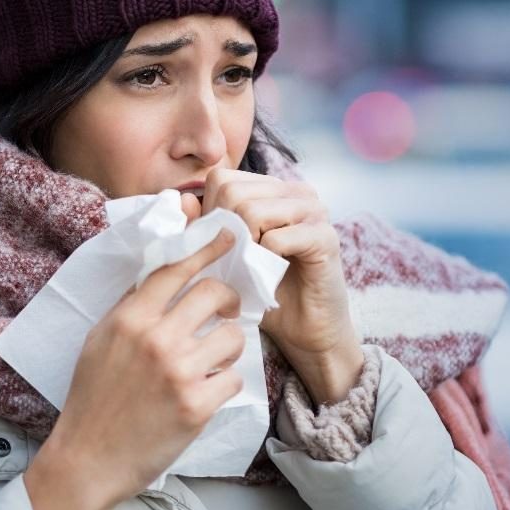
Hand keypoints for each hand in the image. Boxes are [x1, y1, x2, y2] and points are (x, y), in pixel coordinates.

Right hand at [24, 228, 245, 509]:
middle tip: (226, 311)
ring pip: (232, 337)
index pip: (176, 269)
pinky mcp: (197, 406)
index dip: (206, 248)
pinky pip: (233, 379)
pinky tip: (207, 391)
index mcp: (130, 318)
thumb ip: (131, 305)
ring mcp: (179, 372)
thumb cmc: (93, 396)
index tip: (227, 236)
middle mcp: (156, 339)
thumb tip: (162, 273)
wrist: (88, 456)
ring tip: (214, 359)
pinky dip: (225, 384)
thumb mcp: (100, 339)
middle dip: (228, 300)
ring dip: (229, 346)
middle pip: (214, 294)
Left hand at [190, 168, 363, 404]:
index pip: (222, 179)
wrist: (305, 330)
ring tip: (251, 268)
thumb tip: (183, 200)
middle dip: (224, 232)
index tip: (220, 245)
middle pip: (233, 192)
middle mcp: (296, 190)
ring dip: (242, 248)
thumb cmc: (262, 289)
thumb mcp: (224, 255)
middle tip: (236, 261)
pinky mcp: (325, 236)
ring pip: (252, 212)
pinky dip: (263, 262)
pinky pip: (276, 239)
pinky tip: (270, 274)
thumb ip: (203, 227)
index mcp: (272, 188)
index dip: (211, 213)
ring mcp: (314, 210)